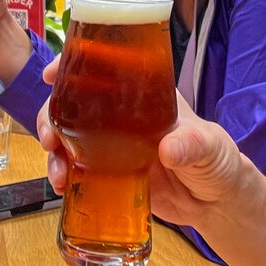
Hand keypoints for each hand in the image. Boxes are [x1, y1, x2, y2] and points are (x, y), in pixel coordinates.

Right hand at [36, 83, 244, 230]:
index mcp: (145, 94)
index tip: (52, 72)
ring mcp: (113, 144)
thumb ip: (191, 144)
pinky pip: (77, 168)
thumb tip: (167, 149)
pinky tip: (62, 186)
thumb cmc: (217, 160)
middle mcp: (123, 115)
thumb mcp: (208, 146)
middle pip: (74, 102)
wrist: (216, 202)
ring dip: (54, 148)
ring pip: (69, 135)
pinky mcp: (110, 173)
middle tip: (49, 136)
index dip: (73, 63)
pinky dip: (64, 174)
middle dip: (52, 113)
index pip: (105, 67)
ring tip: (57, 170)